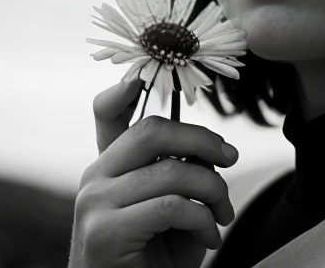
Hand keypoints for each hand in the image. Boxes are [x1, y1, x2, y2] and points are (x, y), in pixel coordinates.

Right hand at [69, 80, 238, 267]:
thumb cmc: (155, 260)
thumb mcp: (170, 209)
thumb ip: (179, 172)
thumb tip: (213, 151)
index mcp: (107, 167)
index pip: (107, 112)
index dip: (126, 88)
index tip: (149, 76)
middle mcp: (94, 178)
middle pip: (153, 130)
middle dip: (203, 140)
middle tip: (230, 159)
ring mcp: (94, 203)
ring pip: (172, 171)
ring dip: (213, 193)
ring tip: (221, 217)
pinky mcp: (105, 233)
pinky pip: (171, 206)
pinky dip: (203, 221)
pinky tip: (209, 238)